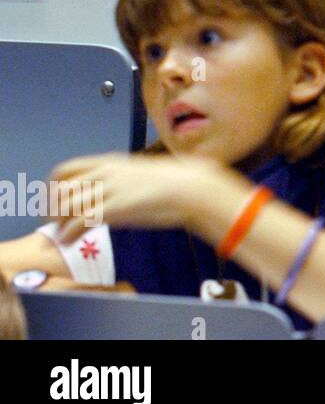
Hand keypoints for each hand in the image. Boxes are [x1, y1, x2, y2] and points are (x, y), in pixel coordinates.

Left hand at [47, 153, 226, 242]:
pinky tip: (70, 241)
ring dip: (59, 224)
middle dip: (53, 209)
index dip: (54, 187)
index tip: (57, 202)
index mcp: (109, 162)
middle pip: (61, 190)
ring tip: (62, 236)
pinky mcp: (114, 208)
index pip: (65, 170)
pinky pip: (79, 222)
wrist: (191, 188)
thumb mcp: (142, 172)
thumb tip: (119, 189)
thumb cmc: (176, 181)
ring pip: (66, 206)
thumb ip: (123, 178)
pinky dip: (68, 234)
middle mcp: (104, 174)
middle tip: (56, 224)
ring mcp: (108, 190)